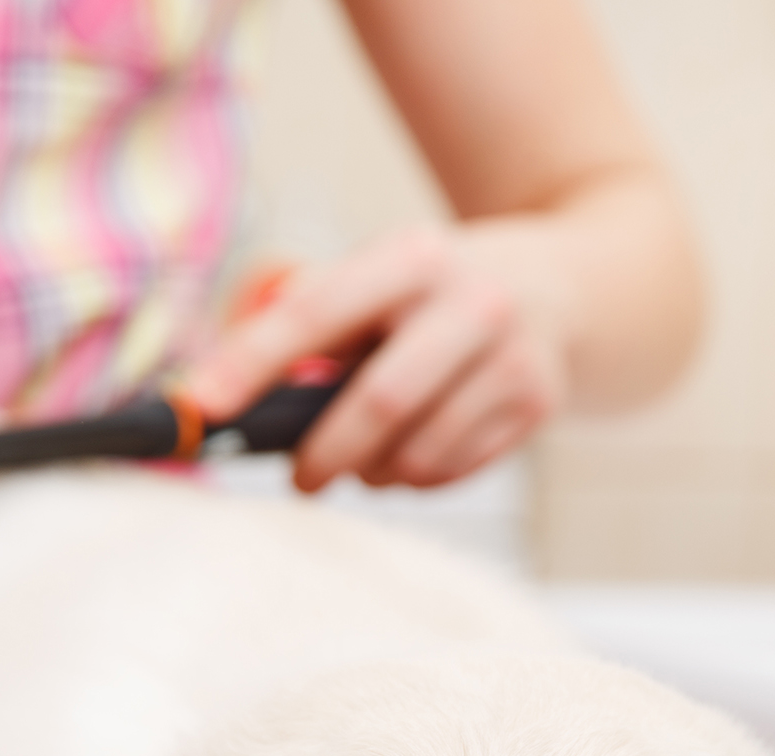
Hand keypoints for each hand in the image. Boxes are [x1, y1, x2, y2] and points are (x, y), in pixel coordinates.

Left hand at [184, 224, 571, 492]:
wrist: (573, 287)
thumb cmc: (439, 292)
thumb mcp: (383, 273)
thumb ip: (312, 316)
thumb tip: (225, 387)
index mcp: (411, 257)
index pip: (315, 312)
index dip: (252, 361)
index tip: (201, 403)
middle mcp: (471, 302)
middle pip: (379, 405)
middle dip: (325, 455)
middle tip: (302, 478)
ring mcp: (515, 356)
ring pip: (418, 455)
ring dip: (374, 474)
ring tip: (366, 460)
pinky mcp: (539, 405)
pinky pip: (453, 473)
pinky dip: (417, 479)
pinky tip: (415, 454)